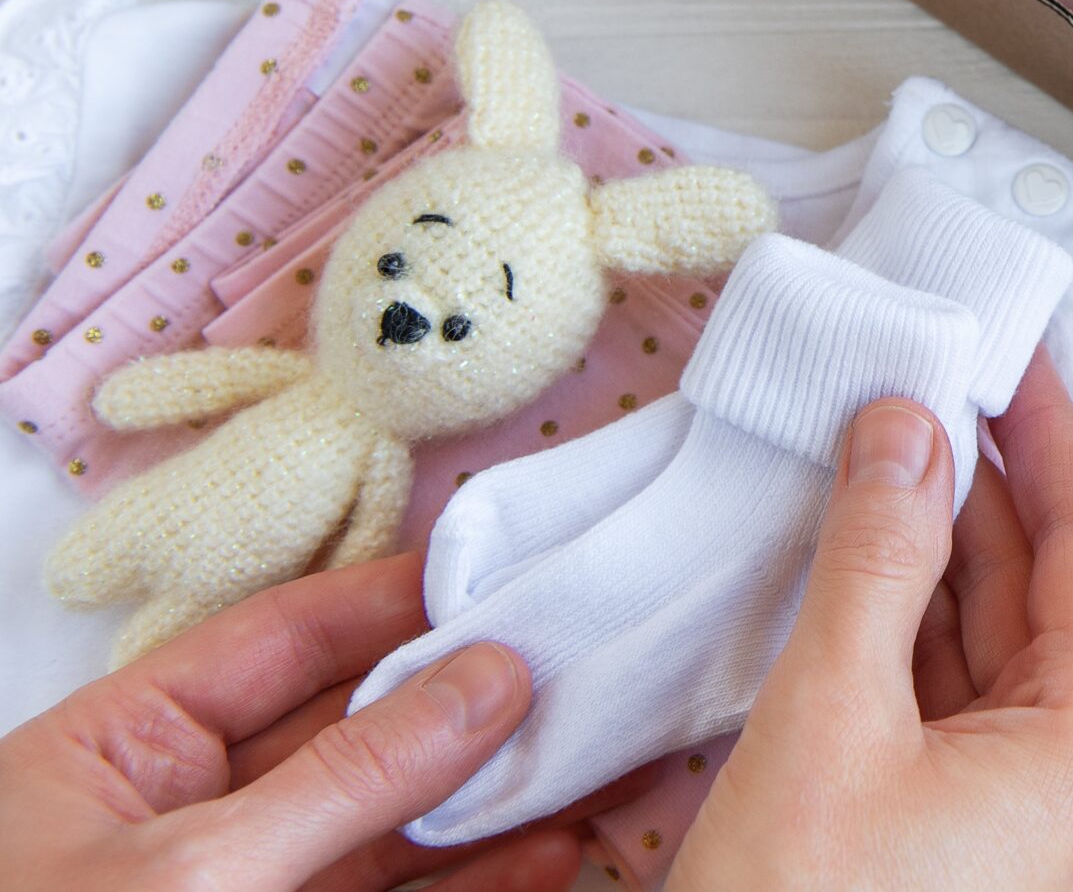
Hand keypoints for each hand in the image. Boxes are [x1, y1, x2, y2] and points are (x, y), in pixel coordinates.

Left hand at [0, 552, 645, 891]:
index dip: (391, 598)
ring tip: (600, 749)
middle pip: (346, 724)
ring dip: (493, 792)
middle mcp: (179, 814)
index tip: (505, 569)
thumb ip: (350, 775)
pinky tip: (552, 851)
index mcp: (115, 754)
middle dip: (465, 694)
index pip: (277, 640)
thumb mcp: (203, 875)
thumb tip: (485, 676)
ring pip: (385, 822)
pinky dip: (477, 880)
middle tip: (581, 654)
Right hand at [671, 348, 1072, 890]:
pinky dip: (903, 622)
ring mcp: (1018, 816)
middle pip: (1048, 584)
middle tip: (930, 382)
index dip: (1051, 433)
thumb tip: (907, 439)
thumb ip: (873, 566)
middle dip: (985, 478)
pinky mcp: (954, 839)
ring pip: (991, 639)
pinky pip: (947, 698)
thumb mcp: (830, 727)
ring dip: (937, 545)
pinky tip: (855, 567)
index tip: (1013, 355)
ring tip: (881, 450)